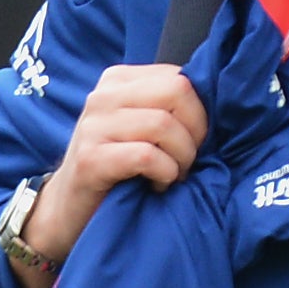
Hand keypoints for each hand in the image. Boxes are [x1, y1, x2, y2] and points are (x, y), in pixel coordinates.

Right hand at [22, 65, 211, 275]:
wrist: (67, 211)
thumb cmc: (115, 168)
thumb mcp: (139, 127)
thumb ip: (167, 107)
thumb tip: (221, 100)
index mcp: (118, 80)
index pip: (180, 76)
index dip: (200, 111)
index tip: (193, 140)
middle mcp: (102, 96)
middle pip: (177, 92)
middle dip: (195, 130)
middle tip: (188, 158)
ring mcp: (93, 127)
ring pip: (164, 124)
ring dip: (181, 157)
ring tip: (172, 174)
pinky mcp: (90, 160)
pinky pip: (147, 156)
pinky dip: (163, 174)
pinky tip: (156, 185)